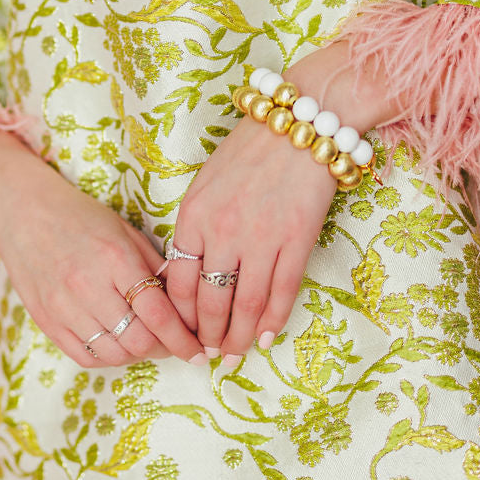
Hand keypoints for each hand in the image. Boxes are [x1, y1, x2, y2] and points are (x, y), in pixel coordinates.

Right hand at [0, 131, 206, 367]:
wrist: (21, 211)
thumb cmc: (79, 216)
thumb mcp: (125, 231)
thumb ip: (155, 267)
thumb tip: (186, 304)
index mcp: (115, 258)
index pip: (159, 314)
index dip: (185, 338)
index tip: (199, 349)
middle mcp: (88, 286)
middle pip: (139, 341)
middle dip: (165, 348)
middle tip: (173, 342)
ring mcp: (63, 307)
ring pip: (114, 354)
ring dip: (137, 354)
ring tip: (145, 341)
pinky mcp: (46, 320)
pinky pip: (85, 356)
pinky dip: (108, 357)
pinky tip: (116, 343)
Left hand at [165, 42, 378, 358]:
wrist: (302, 121)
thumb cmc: (250, 150)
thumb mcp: (205, 183)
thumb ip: (195, 226)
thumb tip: (189, 271)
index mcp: (192, 216)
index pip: (177, 282)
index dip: (178, 316)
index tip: (180, 334)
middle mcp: (222, 230)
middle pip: (209, 300)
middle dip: (206, 336)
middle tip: (206, 358)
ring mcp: (261, 237)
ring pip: (246, 303)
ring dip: (239, 337)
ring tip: (234, 357)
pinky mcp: (297, 238)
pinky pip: (282, 290)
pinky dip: (274, 319)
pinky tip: (267, 338)